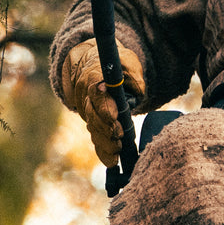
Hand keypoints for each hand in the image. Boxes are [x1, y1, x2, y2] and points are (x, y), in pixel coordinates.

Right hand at [60, 38, 144, 166]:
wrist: (94, 65)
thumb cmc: (116, 65)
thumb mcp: (128, 63)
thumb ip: (133, 77)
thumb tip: (137, 93)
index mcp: (94, 77)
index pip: (96, 92)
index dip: (104, 106)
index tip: (114, 117)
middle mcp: (86, 95)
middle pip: (93, 114)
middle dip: (106, 128)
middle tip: (118, 137)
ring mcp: (86, 109)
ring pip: (93, 128)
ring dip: (105, 142)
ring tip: (117, 153)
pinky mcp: (91, 121)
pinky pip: (95, 136)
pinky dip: (102, 150)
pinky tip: (111, 161)